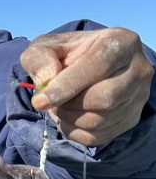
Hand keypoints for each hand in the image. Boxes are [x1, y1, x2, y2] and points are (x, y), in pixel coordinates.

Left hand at [20, 28, 152, 145]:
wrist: (88, 65)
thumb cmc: (68, 53)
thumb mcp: (47, 46)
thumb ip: (40, 58)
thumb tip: (46, 81)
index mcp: (120, 42)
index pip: (97, 66)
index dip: (66, 86)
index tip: (39, 102)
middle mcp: (138, 69)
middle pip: (104, 98)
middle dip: (68, 104)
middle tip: (50, 100)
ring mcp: (139, 96)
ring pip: (101, 120)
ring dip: (69, 119)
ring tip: (59, 106)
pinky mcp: (132, 118)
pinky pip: (100, 136)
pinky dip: (75, 131)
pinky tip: (68, 117)